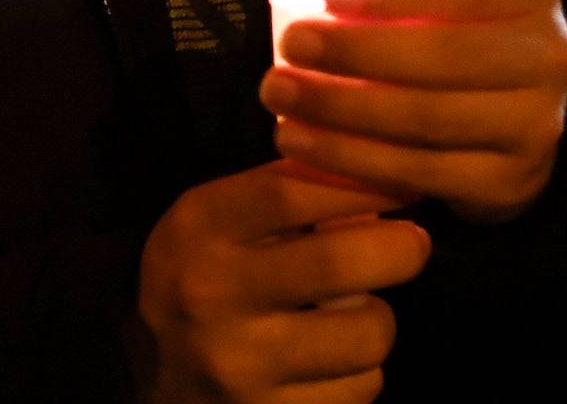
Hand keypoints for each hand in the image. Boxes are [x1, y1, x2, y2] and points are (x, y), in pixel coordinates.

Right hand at [137, 161, 429, 403]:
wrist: (154, 376)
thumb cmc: (202, 274)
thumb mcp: (222, 217)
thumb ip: (291, 192)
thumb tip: (383, 184)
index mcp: (198, 230)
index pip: (289, 193)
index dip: (360, 184)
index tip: (401, 183)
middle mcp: (212, 297)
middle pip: (338, 262)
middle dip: (400, 248)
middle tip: (413, 243)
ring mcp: (241, 369)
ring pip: (365, 335)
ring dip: (377, 319)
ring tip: (356, 312)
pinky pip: (361, 391)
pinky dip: (361, 373)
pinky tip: (333, 361)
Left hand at [263, 0, 566, 224]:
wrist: (516, 113)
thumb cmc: (466, 19)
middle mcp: (549, 59)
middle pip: (444, 61)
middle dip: (356, 55)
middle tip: (288, 47)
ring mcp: (532, 128)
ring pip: (427, 124)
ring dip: (341, 112)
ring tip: (277, 94)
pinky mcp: (503, 185)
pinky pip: (421, 175)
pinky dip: (353, 159)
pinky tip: (297, 140)